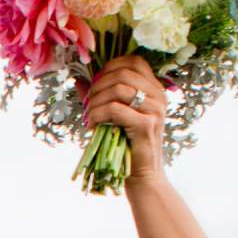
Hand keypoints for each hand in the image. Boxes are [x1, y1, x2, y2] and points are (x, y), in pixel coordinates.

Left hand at [84, 54, 169, 182]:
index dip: (112, 65)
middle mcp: (159, 96)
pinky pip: (114, 109)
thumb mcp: (117, 116)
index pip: (135, 61)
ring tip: (90, 116)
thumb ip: (102, 96)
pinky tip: (93, 125)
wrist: (143, 175)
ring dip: (96, 101)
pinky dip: (97, 115)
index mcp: (155, 89)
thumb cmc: (128, 145)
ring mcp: (155, 110)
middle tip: (88, 103)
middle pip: (123, 73)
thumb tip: (79, 81)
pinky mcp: (146, 125)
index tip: (96, 82)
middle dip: (98, 86)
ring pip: (117, 90)